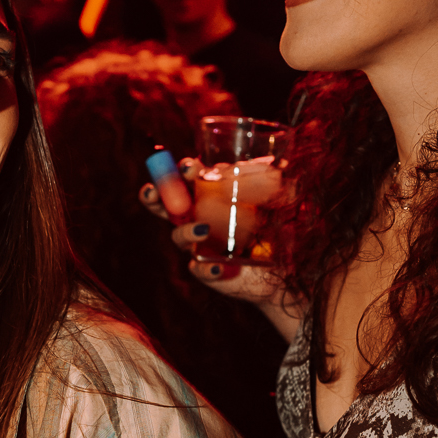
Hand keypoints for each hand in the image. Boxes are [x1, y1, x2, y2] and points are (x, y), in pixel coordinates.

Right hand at [139, 162, 290, 313]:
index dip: (180, 171)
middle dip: (155, 195)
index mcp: (207, 198)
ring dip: (185, 231)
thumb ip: (274, 188)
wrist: (280, 269)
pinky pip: (197, 269)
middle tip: (154, 190)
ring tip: (204, 229)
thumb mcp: (275, 205)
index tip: (190, 167)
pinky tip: (216, 268)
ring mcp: (198, 245)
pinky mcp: (206, 270)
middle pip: (164, 205)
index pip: (185, 180)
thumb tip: (283, 170)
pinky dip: (204, 269)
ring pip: (178, 237)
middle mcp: (196, 219)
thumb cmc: (272, 229)